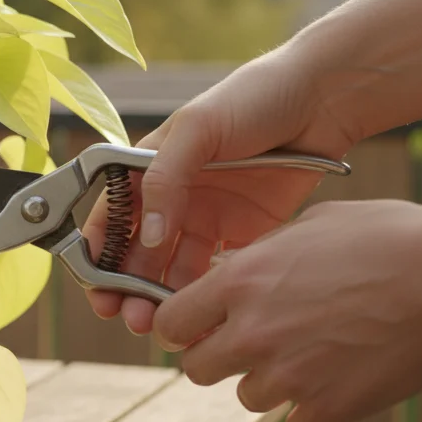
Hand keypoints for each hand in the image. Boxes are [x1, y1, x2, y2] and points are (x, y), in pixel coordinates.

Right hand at [82, 48, 359, 333]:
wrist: (322, 99)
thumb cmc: (254, 97)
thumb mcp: (199, 128)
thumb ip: (165, 178)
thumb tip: (145, 234)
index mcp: (149, 169)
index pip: (112, 219)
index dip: (99, 256)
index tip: (99, 289)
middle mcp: (173, 198)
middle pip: (139, 254)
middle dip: (129, 289)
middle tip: (132, 318)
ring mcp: (206, 217)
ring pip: (174, 270)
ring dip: (163, 298)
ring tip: (165, 324)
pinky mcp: (242, 233)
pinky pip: (215, 272)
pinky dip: (205, 294)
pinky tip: (203, 313)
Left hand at [150, 199, 421, 421]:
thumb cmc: (386, 238)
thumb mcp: (308, 226)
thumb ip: (258, 256)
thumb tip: (228, 270)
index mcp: (238, 282)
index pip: (169, 322)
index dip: (181, 326)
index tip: (198, 326)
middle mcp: (251, 332)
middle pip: (195, 369)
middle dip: (216, 358)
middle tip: (252, 345)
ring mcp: (288, 376)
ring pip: (248, 396)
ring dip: (271, 381)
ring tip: (315, 352)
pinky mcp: (326, 410)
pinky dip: (313, 409)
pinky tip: (341, 379)